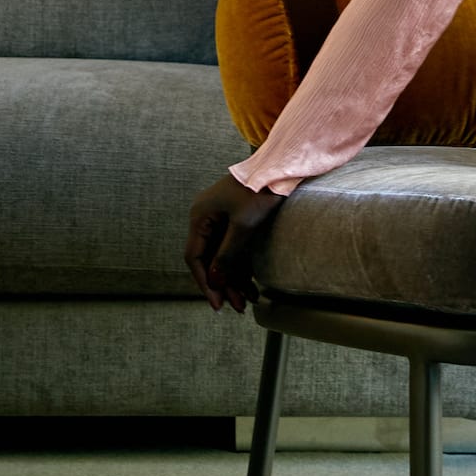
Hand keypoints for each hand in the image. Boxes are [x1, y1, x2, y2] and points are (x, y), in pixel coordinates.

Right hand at [184, 171, 288, 312]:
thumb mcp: (243, 226)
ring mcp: (221, 221)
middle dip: (223, 285)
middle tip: (237, 308)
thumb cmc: (259, 191)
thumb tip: (215, 281)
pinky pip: (234, 250)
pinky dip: (243, 268)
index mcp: (200, 217)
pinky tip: (253, 287)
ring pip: (223, 258)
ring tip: (248, 303)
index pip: (195, 257)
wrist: (280, 167)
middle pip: (210, 260)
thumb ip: (227, 255)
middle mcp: (206, 220)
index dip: (205, 282)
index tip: (217, 303)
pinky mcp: (236, 222)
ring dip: (235, 280)